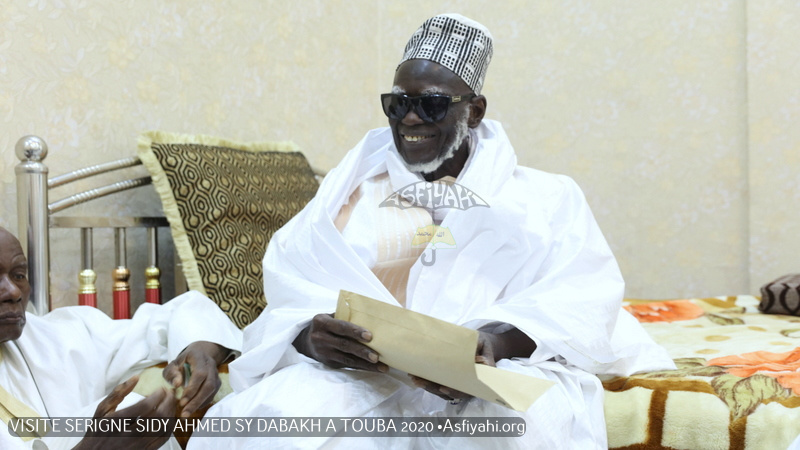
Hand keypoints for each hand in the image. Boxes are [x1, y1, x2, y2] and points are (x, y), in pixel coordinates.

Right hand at [74, 376, 175, 449]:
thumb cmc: (98, 430)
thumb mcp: (102, 410)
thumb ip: (118, 392)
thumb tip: (136, 377)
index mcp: (117, 422)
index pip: (145, 406)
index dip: (158, 395)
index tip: (161, 389)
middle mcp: (128, 435)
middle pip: (158, 416)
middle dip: (169, 401)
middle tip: (171, 393)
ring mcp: (137, 446)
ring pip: (163, 428)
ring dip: (171, 412)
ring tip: (172, 402)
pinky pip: (163, 439)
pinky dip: (170, 426)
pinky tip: (169, 416)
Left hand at [163, 341, 229, 417]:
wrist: (199, 356)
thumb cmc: (183, 362)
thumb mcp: (173, 364)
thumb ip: (172, 373)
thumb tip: (177, 384)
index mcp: (199, 358)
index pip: (200, 374)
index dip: (192, 389)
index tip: (182, 402)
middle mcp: (211, 365)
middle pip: (209, 385)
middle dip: (197, 401)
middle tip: (185, 413)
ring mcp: (216, 374)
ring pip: (212, 391)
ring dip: (200, 403)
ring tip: (187, 413)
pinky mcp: (217, 382)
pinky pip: (212, 394)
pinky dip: (203, 403)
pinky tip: (193, 408)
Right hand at [293, 313, 387, 372]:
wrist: (306, 341)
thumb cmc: (326, 325)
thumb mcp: (330, 317)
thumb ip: (345, 317)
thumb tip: (371, 317)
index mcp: (322, 323)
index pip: (341, 327)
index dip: (355, 331)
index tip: (370, 336)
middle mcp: (321, 338)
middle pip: (345, 345)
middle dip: (362, 351)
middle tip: (377, 356)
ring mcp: (324, 352)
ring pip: (347, 359)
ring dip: (366, 364)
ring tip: (381, 367)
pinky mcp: (328, 363)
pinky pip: (347, 364)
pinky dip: (362, 367)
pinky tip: (374, 368)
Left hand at [410, 327, 534, 401]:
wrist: (481, 345)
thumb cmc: (483, 345)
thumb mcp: (485, 346)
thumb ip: (486, 355)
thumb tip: (482, 362)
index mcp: (477, 381)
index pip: (465, 391)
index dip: (454, 391)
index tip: (442, 388)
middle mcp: (466, 386)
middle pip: (448, 391)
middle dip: (432, 387)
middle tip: (418, 380)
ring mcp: (456, 384)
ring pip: (440, 390)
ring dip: (427, 385)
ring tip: (413, 377)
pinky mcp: (448, 380)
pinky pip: (437, 384)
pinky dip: (427, 381)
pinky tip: (416, 375)